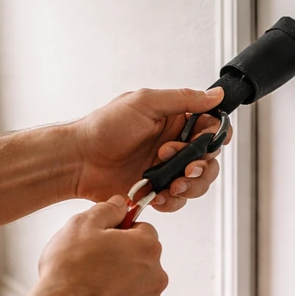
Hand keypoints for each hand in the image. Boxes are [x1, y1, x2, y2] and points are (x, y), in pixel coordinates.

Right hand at [29, 196, 167, 295]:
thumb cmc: (70, 271)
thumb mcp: (82, 225)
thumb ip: (107, 210)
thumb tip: (120, 204)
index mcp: (147, 246)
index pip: (143, 229)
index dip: (121, 232)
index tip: (103, 239)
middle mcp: (156, 275)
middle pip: (142, 259)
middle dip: (122, 258)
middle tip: (92, 263)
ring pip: (137, 285)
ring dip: (120, 283)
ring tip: (91, 287)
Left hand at [73, 87, 231, 212]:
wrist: (80, 160)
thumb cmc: (105, 127)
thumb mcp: (145, 102)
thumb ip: (183, 99)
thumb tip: (214, 94)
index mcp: (174, 121)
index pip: (210, 128)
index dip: (214, 136)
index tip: (208, 139)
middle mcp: (173, 146)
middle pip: (208, 159)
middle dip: (202, 166)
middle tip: (187, 167)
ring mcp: (166, 170)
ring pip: (197, 183)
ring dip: (191, 185)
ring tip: (173, 184)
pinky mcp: (157, 191)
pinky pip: (177, 201)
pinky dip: (172, 201)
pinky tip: (159, 195)